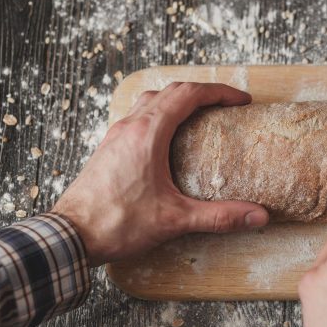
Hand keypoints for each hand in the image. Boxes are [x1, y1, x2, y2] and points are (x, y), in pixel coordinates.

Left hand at [53, 82, 269, 265]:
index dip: (220, 92)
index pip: (189, 94)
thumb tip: (258, 217)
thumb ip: (219, 217)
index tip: (240, 101)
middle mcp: (130, 126)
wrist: (69, 236)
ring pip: (149, 101)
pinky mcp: (107, 149)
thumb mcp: (175, 220)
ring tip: (197, 117)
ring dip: (176, 100)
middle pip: (170, 91)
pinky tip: (165, 139)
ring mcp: (115, 136)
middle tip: (224, 106)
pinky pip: (136, 117)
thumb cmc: (116, 224)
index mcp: (148, 133)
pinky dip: (158, 115)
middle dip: (202, 93)